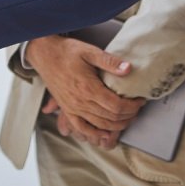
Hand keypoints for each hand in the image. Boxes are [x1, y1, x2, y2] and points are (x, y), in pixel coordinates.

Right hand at [26, 35, 143, 139]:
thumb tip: (128, 69)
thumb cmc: (66, 52)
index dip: (132, 106)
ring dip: (116, 126)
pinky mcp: (67, 110)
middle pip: (110, 118)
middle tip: (137, 109)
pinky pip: (81, 128)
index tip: (140, 101)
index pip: (116, 106)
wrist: (44, 55)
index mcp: (88, 88)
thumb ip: (110, 62)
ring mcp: (73, 108)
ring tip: (127, 118)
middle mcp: (80, 102)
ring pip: (99, 126)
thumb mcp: (89, 51)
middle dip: (128, 116)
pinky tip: (104, 134)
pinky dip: (94, 134)